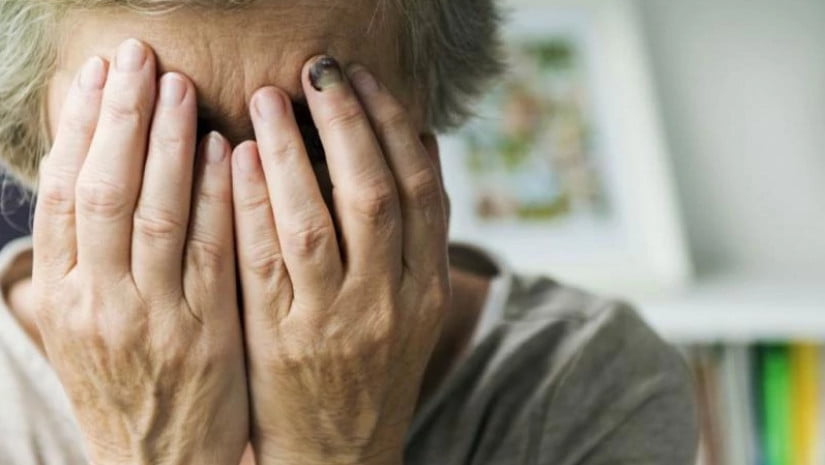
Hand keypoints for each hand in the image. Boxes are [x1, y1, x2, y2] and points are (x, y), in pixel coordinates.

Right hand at [31, 40, 247, 464]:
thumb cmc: (127, 392)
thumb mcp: (83, 336)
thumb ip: (73, 271)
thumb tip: (70, 197)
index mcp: (65, 298)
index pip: (65, 196)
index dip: (79, 130)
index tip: (98, 76)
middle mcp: (99, 304)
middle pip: (104, 192)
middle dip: (120, 118)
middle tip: (138, 58)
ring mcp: (152, 320)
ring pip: (155, 215)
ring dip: (166, 145)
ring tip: (179, 87)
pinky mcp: (204, 335)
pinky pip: (210, 254)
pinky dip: (215, 199)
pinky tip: (226, 153)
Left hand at [231, 56, 449, 464]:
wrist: (337, 454)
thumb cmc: (370, 372)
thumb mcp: (412, 311)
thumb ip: (413, 238)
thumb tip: (417, 146)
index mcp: (425, 291)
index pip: (423, 194)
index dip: (398, 130)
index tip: (369, 83)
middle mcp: (388, 303)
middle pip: (375, 195)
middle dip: (350, 123)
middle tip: (323, 71)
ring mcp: (333, 322)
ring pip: (315, 220)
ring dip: (291, 151)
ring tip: (272, 97)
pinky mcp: (280, 339)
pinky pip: (264, 259)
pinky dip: (252, 201)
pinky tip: (236, 156)